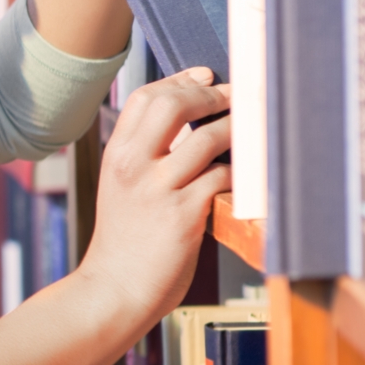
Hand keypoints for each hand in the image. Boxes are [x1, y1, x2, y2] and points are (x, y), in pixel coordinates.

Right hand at [77, 68, 231, 320]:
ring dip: (235, 129)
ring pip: (207, 138)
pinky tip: (245, 175)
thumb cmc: (125, 242)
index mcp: (116, 156)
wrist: (115, 289)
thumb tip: (189, 125)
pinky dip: (238, 172)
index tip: (205, 76)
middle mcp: (133, 166)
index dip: (180, 80)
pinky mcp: (183, 216)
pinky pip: (222, 178)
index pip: (146, 97)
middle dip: (210, 94)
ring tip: (249, 131)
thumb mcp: (121, 188)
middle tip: (233, 98)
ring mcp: (158, 190)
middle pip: (173, 104)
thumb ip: (144, 156)